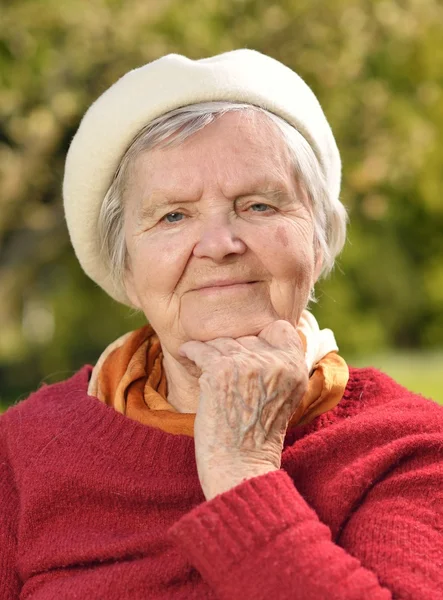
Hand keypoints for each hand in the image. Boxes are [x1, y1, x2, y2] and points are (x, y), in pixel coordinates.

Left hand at [179, 320, 307, 499]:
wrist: (240, 468)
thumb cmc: (256, 437)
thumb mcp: (283, 397)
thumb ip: (278, 367)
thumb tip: (254, 337)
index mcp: (295, 368)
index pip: (281, 328)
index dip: (263, 335)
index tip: (248, 350)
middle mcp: (275, 362)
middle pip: (247, 336)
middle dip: (233, 350)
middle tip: (223, 370)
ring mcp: (247, 364)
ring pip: (222, 342)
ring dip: (210, 352)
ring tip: (205, 366)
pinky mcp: (221, 371)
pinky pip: (200, 349)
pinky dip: (191, 351)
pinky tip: (187, 354)